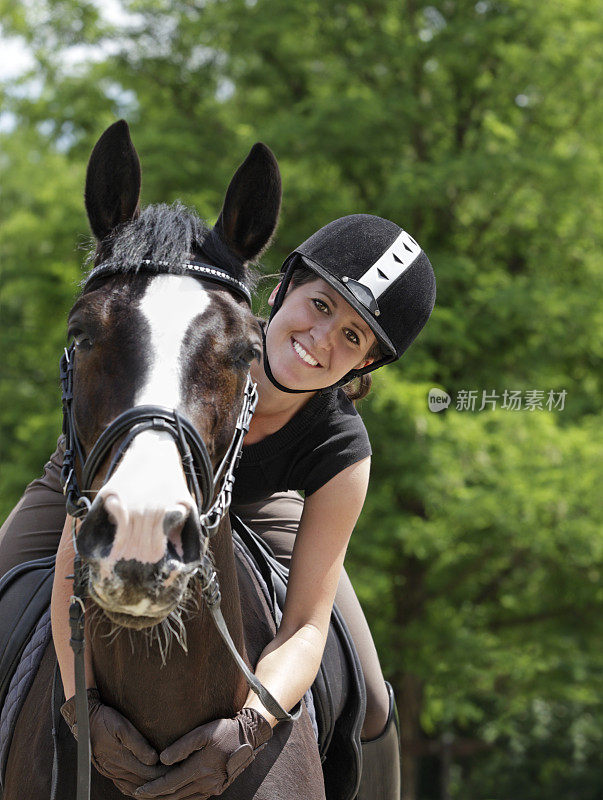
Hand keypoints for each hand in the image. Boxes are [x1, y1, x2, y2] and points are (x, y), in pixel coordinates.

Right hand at [61, 688, 167, 796]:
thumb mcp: (122, 726)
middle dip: (158, 782)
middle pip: (141, 782)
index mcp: (120, 758)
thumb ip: (137, 744)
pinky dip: (135, 789)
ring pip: (132, 787)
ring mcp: (109, 772)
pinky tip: (143, 788)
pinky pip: (122, 786)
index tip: (176, 770)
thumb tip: (153, 760)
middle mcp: (114, 769)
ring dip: (147, 788)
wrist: (84, 720)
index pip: (147, 773)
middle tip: (175, 778)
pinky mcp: (107, 771)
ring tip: (163, 785)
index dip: (162, 773)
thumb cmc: (105, 719)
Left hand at [134, 708, 272, 799]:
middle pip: (174, 794)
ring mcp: (212, 787)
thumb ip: (182, 746)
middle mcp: (206, 782)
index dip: (153, 788)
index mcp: (201, 768)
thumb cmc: (225, 730)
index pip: (170, 783)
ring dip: (167, 798)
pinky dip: (180, 797)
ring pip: (184, 798)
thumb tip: (162, 760)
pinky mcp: (217, 788)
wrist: (248, 737)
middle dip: (155, 796)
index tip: (138, 791)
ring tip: (152, 795)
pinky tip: (172, 794)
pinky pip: (194, 797)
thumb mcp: (203, 732)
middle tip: (138, 794)